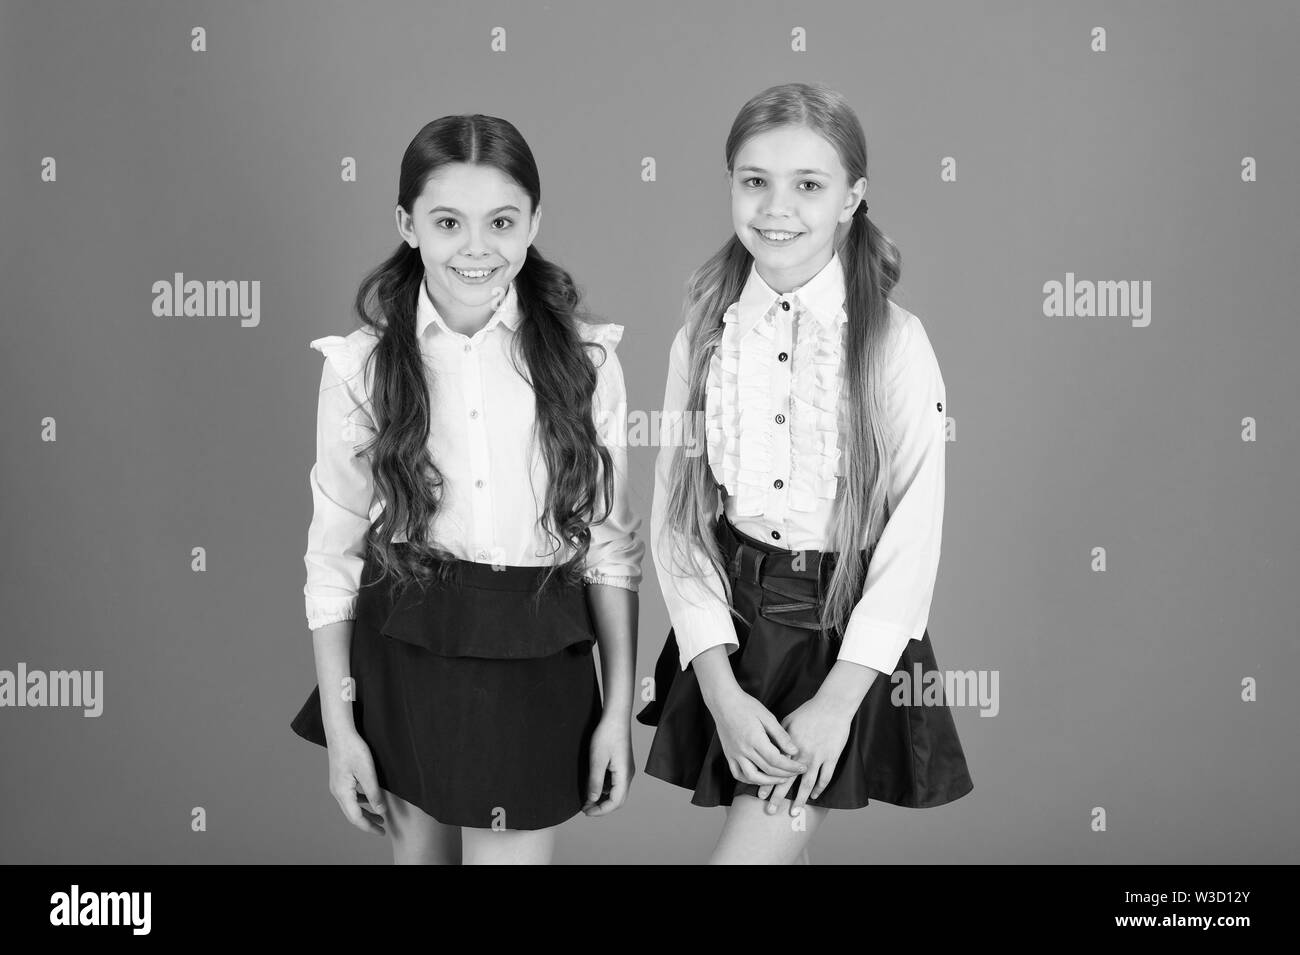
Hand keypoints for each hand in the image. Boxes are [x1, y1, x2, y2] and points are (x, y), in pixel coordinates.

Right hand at [326, 729, 387, 834]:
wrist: (340, 733)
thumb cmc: (354, 749)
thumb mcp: (368, 772)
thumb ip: (374, 793)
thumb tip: (381, 811)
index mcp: (343, 793)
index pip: (356, 818)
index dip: (369, 827)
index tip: (382, 832)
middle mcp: (337, 792)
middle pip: (352, 814)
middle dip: (367, 823)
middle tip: (382, 828)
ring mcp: (337, 785)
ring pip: (351, 806)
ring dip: (365, 812)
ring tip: (379, 816)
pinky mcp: (339, 779)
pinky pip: (350, 796)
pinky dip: (360, 802)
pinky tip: (369, 799)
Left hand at [582, 716, 633, 815]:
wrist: (615, 717)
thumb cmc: (607, 735)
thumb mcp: (597, 760)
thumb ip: (595, 781)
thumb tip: (592, 799)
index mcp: (624, 775)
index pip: (615, 802)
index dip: (600, 810)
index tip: (586, 811)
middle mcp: (628, 775)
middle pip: (618, 800)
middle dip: (602, 807)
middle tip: (585, 808)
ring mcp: (626, 770)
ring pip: (616, 792)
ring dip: (603, 799)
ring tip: (587, 799)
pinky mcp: (622, 765)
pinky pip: (615, 784)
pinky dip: (605, 789)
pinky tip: (594, 786)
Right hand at [707, 686, 807, 785]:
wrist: (723, 701)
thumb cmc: (746, 705)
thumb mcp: (767, 716)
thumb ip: (781, 735)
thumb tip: (794, 751)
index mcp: (755, 739)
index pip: (776, 760)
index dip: (791, 767)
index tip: (803, 767)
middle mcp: (744, 750)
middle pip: (767, 770)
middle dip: (785, 775)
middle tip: (796, 773)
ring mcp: (734, 754)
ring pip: (752, 777)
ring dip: (768, 782)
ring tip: (780, 779)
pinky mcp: (728, 755)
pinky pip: (738, 774)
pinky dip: (750, 780)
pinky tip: (760, 778)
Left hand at [757, 694, 852, 815]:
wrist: (832, 706)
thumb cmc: (809, 711)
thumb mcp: (788, 721)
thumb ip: (778, 737)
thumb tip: (769, 747)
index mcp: (790, 746)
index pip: (775, 770)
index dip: (768, 783)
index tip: (761, 795)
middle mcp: (802, 755)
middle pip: (788, 781)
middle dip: (779, 797)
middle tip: (771, 811)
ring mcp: (818, 758)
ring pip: (807, 784)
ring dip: (800, 799)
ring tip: (794, 812)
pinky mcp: (831, 758)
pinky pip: (825, 778)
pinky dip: (819, 789)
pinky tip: (814, 796)